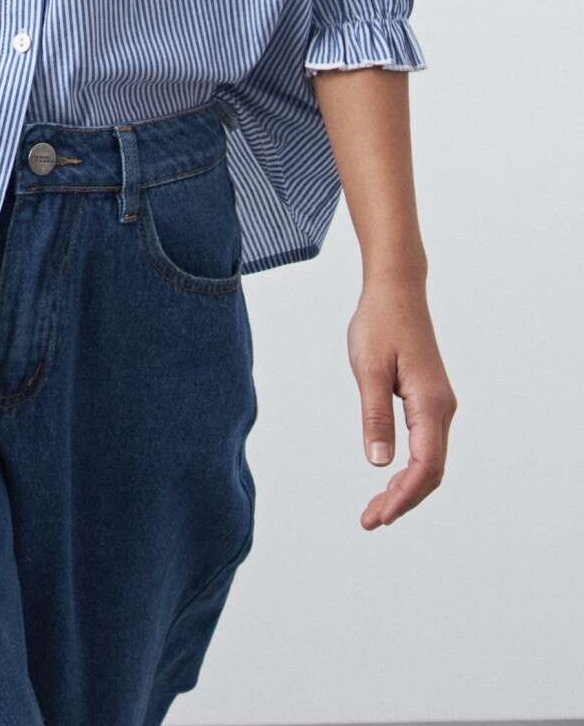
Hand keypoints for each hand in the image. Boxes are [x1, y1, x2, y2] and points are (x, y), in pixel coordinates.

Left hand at [346, 274, 456, 528]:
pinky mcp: (428, 400)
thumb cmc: (380, 323)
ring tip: (376, 509)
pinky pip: (425, 446)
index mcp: (430, 403)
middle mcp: (442, 408)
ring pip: (429, 461)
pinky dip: (409, 470)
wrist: (396, 290)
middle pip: (430, 471)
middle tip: (370, 520)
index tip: (378, 516)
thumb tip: (380, 463)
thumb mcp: (368, 368)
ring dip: (405, 489)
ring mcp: (438, 405)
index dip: (403, 497)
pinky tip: (389, 480)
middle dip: (403, 501)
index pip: (425, 466)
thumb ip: (375, 415)